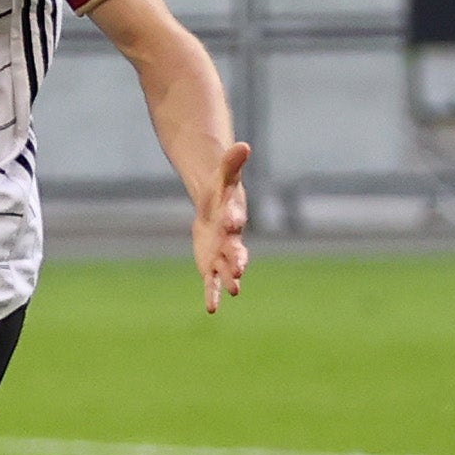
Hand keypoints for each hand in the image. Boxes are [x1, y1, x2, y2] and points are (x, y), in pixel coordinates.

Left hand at [192, 141, 250, 312]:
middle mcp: (231, 238)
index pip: (234, 216)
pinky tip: (211, 309)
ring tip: (234, 289)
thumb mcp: (222, 174)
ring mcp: (222, 253)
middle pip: (235, 248)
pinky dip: (212, 294)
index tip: (233, 220)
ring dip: (230, 278)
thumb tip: (243, 144)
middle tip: (239, 267)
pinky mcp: (212, 265)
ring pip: (227, 268)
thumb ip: (232, 162)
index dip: (233, 218)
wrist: (218, 207)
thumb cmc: (221, 190)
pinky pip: (212, 282)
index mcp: (233, 214)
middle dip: (237, 257)